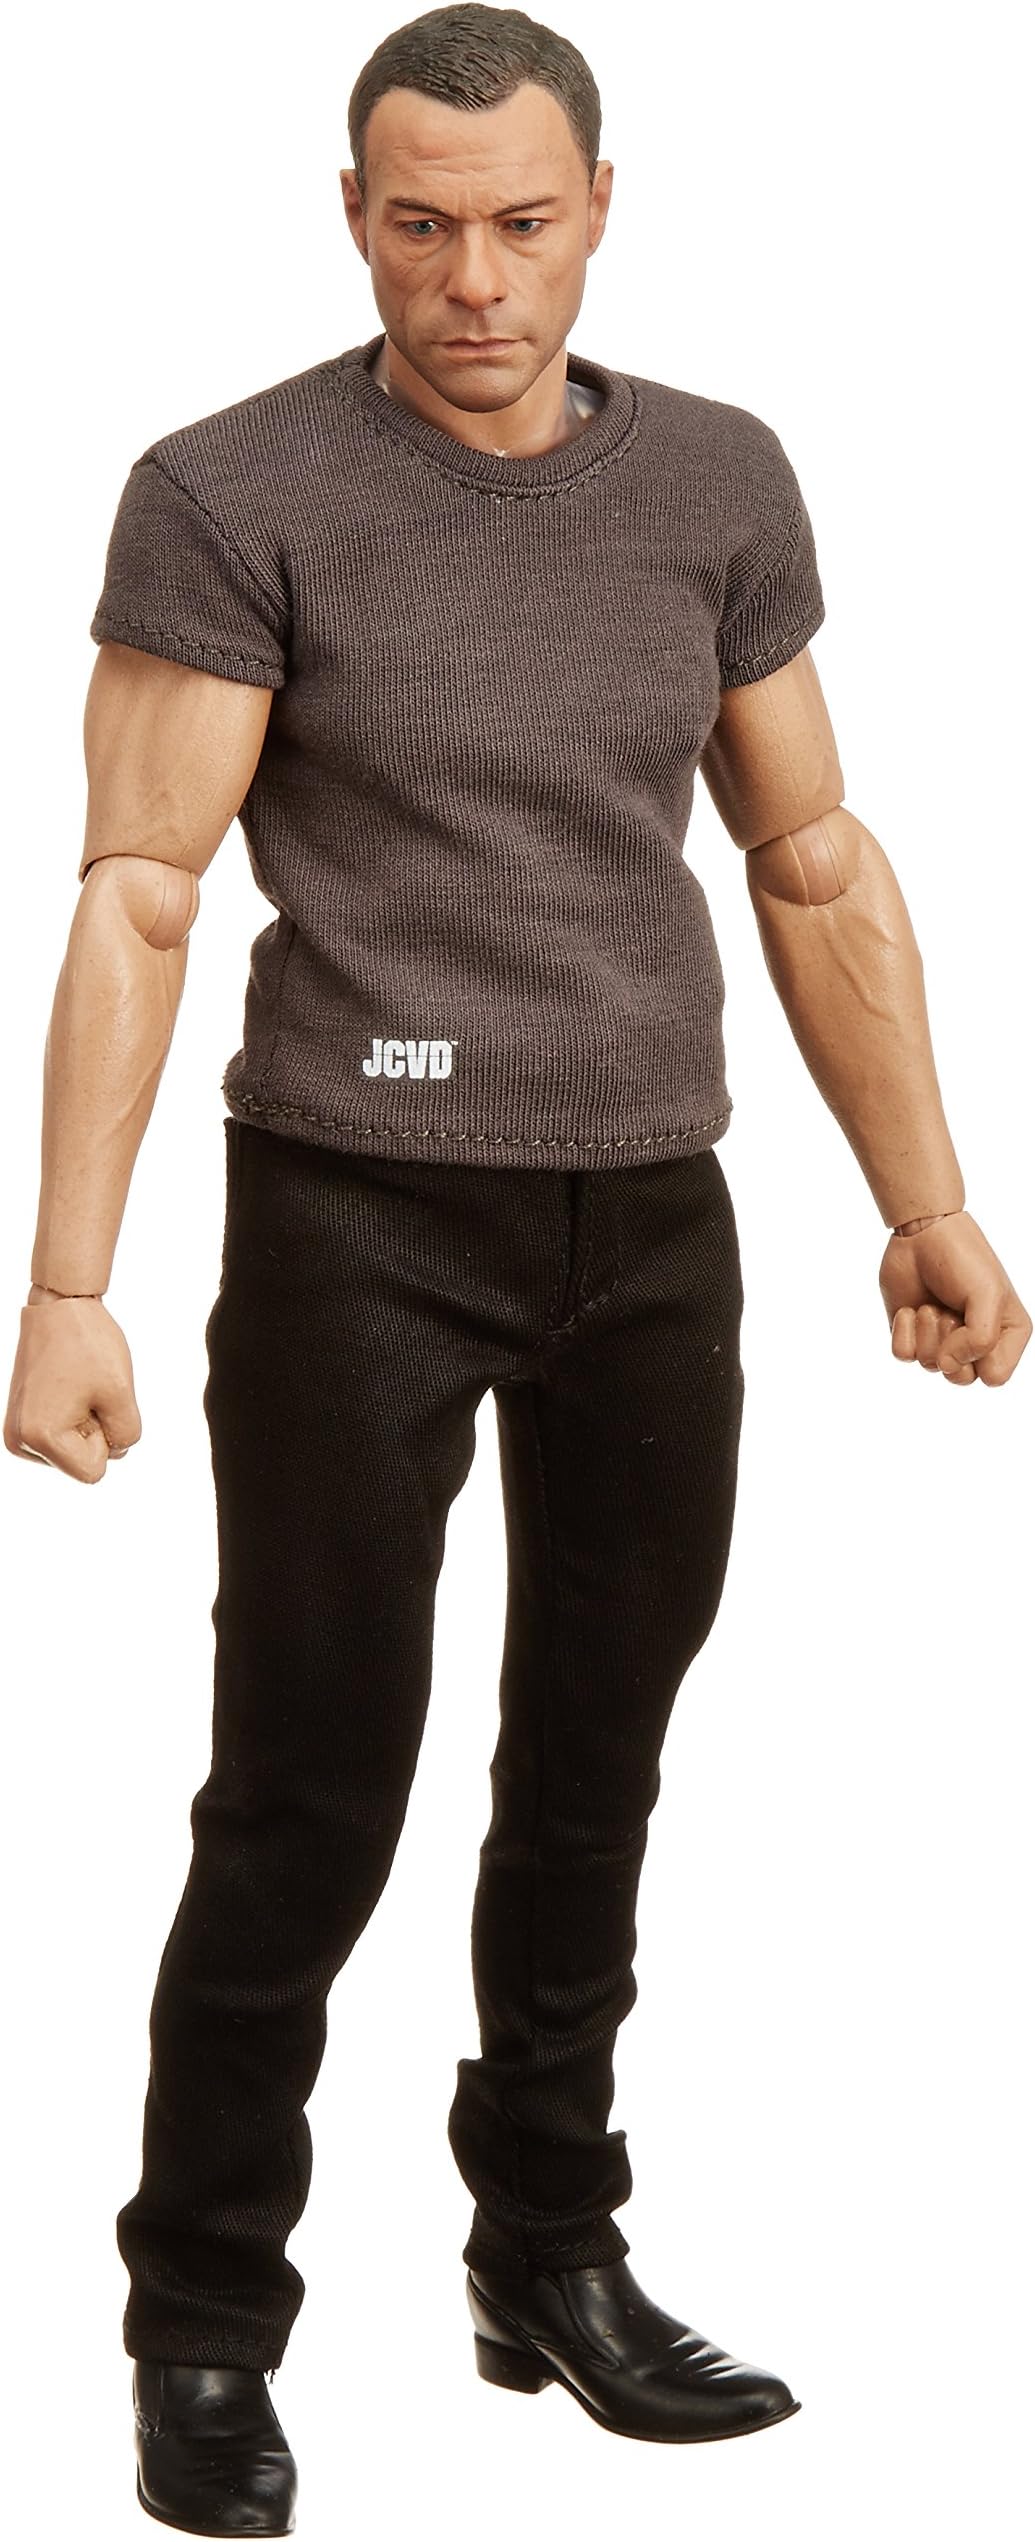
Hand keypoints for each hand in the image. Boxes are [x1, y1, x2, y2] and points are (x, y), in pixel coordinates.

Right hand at [3, 1290, 141, 1480]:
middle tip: (84, 1389)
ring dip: (86, 1422)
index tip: (93, 1400)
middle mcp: (20, 1441)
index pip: (94, 1471)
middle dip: (95, 1430)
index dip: (106, 1436)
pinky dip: (74, 1417)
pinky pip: (64, 1437)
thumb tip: (112, 1450)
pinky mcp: (21, 1422)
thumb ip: (125, 1436)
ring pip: (75, 1451)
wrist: (59, 1307)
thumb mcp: (122, 1394)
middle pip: (82, 1463)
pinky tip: (67, 1389)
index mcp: (40, 1437)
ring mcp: (17, 1432)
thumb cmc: (90, 1344)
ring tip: (75, 1387)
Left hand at [878, 1209, 1031, 1386]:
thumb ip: (981, 1339)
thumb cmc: (965, 1259)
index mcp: (1007, 1336)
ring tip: (931, 1303)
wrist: (924, 1232)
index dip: (978, 1355)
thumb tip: (947, 1366)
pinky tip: (909, 1308)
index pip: (994, 1377)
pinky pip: (904, 1355)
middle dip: (948, 1343)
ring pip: (930, 1366)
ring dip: (927, 1330)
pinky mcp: (912, 1335)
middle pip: (959, 1378)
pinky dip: (903, 1331)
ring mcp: (942, 1341)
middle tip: (948, 1311)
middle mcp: (975, 1344)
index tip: (973, 1322)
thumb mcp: (988, 1295)